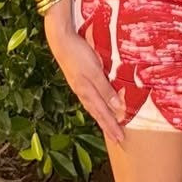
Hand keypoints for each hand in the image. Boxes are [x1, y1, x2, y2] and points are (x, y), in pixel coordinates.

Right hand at [45, 4, 127, 144]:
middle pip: (97, 113)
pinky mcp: (77, 79)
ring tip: (108, 127)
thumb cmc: (78, 54)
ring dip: (101, 118)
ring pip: (92, 107)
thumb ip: (105, 89)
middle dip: (107, 126)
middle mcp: (82, 92)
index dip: (112, 126)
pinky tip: (97, 105)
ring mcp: (79, 86)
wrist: (61, 41)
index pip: (103, 113)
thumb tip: (117, 107)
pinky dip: (95, 106)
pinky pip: (89, 98)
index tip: (120, 138)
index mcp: (87, 92)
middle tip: (117, 140)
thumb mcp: (95, 71)